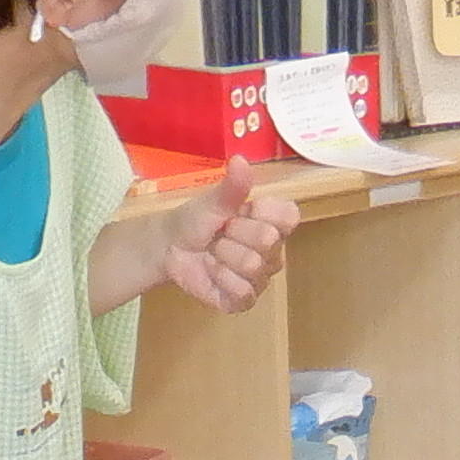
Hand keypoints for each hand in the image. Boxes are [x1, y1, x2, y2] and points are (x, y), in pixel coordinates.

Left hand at [163, 165, 289, 312]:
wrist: (170, 247)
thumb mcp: (213, 201)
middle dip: (233, 233)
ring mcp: (261, 278)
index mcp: (272, 223)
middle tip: (220, 232)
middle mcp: (273, 252)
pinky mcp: (245, 300)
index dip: (262, 212)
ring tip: (212, 252)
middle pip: (267, 240)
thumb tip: (240, 160)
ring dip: (222, 256)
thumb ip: (232, 186)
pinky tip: (210, 271)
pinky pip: (243, 292)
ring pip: (253, 266)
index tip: (240, 210)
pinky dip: (219, 279)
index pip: (289, 216)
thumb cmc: (197, 220)